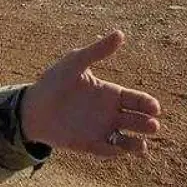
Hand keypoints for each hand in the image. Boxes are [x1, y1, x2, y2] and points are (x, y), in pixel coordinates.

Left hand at [20, 30, 161, 156]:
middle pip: (137, 121)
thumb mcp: (75, 63)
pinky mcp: (89, 145)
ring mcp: (101, 130)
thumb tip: (120, 34)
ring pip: (126, 140)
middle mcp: (110, 113)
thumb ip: (97, 51)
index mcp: (111, 94)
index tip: (155, 107)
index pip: (137, 100)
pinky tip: (120, 150)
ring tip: (143, 146)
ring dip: (137, 144)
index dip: (148, 104)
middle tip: (153, 125)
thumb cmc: (54, 81)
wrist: (32, 106)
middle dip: (147, 124)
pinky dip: (115, 152)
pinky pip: (107, 151)